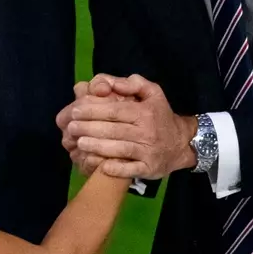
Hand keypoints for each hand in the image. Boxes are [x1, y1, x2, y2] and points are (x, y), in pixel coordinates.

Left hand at [67, 74, 195, 180]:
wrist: (181, 144)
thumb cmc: (160, 116)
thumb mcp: (153, 93)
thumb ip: (133, 83)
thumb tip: (112, 83)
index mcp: (145, 112)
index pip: (116, 111)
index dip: (94, 110)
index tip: (75, 110)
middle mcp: (147, 132)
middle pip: (114, 130)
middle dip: (89, 128)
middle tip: (71, 127)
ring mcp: (148, 152)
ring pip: (120, 149)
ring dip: (97, 147)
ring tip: (79, 143)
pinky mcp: (149, 168)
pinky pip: (130, 170)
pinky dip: (115, 169)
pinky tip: (100, 165)